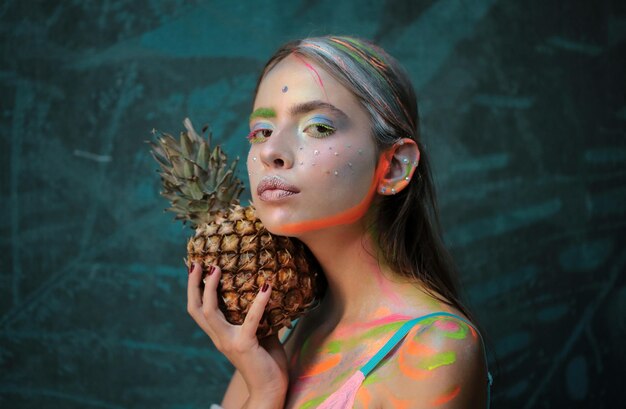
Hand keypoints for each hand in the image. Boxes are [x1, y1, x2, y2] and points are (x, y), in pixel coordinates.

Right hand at [187, 263, 288, 405]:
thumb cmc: (267, 362)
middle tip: (199, 263)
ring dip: (212, 288)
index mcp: (220, 334)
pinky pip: (250, 318)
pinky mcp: (245, 344)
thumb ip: (259, 316)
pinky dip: (259, 301)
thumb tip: (267, 290)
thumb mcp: (261, 334)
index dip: (193, 289)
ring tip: (218, 268)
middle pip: (196, 308)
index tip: (195, 267)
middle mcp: (219, 337)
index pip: (198, 310)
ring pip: (209, 311)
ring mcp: (229, 341)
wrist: (270, 389)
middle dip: (194, 284)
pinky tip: (267, 286)